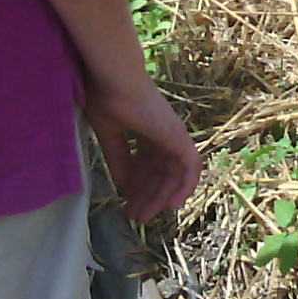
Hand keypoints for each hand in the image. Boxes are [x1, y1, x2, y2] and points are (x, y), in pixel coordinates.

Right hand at [89, 75, 202, 223]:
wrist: (115, 81)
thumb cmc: (107, 99)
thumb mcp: (109, 136)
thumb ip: (118, 161)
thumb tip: (122, 187)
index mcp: (146, 130)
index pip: (147, 164)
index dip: (137, 186)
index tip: (125, 204)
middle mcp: (163, 134)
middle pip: (159, 172)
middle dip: (147, 196)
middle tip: (135, 217)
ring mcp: (173, 135)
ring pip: (173, 174)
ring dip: (160, 197)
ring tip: (144, 216)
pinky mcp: (179, 138)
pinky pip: (190, 168)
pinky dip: (185, 187)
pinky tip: (170, 206)